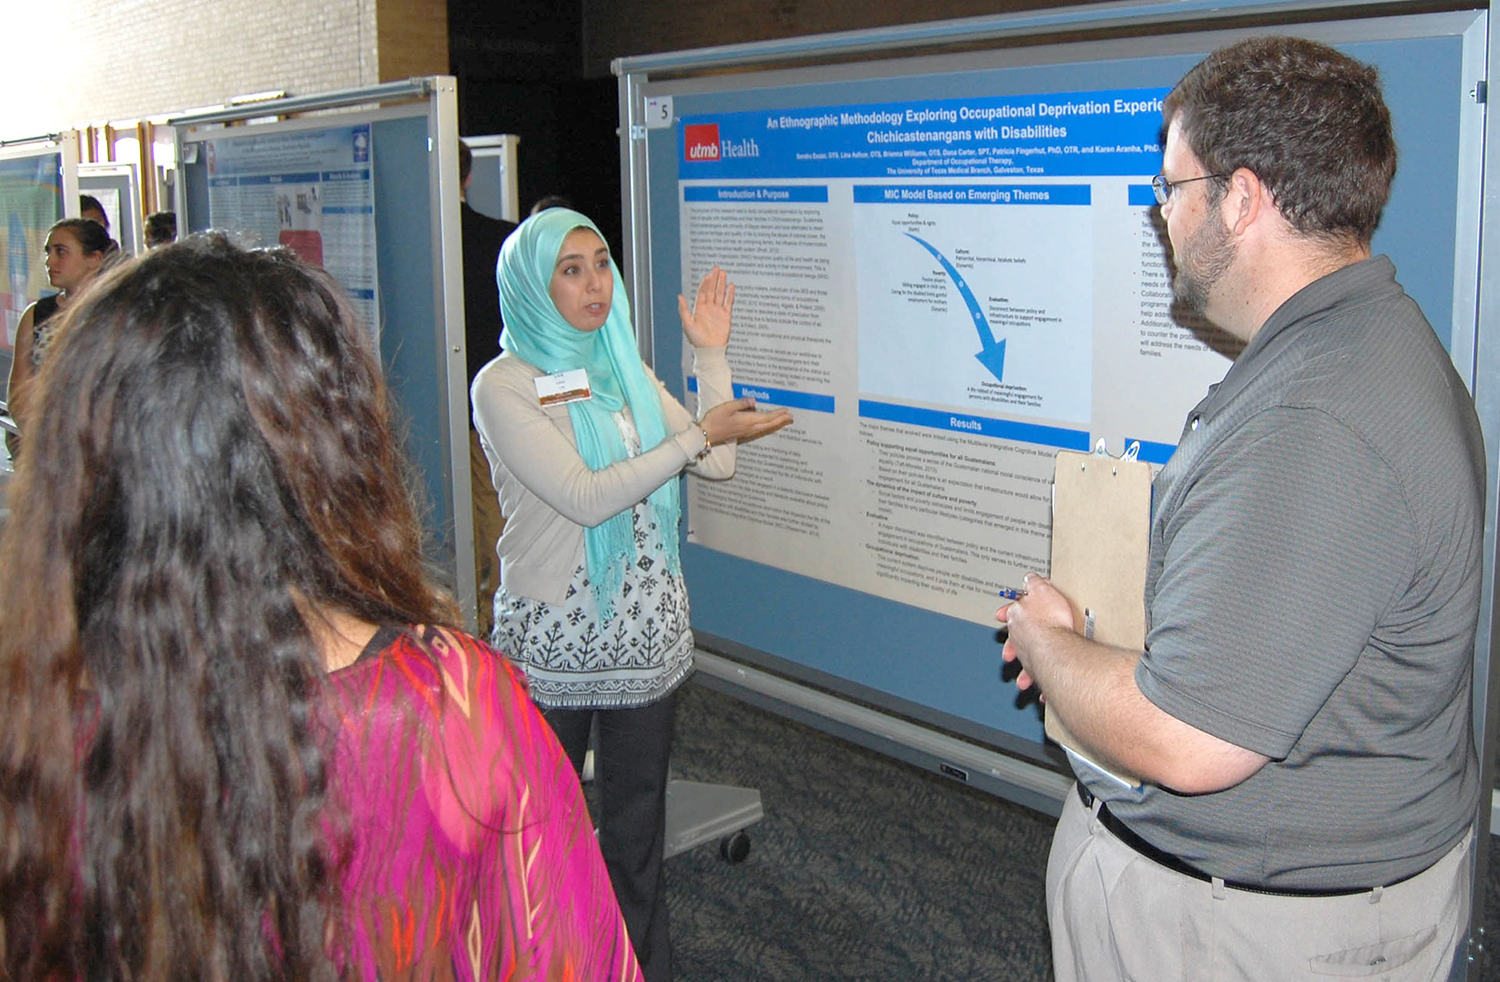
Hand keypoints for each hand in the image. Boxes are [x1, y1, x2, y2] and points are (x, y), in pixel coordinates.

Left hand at [678, 266, 734, 347]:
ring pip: (720, 294)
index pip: (702, 292)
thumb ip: (683, 310)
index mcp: (699, 309)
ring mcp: (717, 311)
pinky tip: (731, 286)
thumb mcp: (687, 324)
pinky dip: (730, 294)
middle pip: (712, 290)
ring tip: (723, 273)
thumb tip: (679, 296)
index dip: (705, 283)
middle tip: (717, 268)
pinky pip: (728, 303)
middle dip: (714, 279)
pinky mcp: (726, 316)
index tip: (708, 275)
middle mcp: (708, 308)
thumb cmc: (696, 339)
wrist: (709, 350)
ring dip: (721, 284)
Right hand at [700, 397, 792, 445]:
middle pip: (769, 424)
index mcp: (747, 420)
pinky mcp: (743, 433)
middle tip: (791, 417)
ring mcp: (746, 432)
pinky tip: (768, 425)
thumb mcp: (727, 407)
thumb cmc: (715, 419)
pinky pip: (760, 430)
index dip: (778, 414)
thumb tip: (754, 401)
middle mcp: (749, 428)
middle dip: (781, 420)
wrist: (706, 434)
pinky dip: (767, 427)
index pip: (766, 417)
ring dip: (776, 424)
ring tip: (784, 421)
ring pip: (765, 428)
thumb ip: (741, 403)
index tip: (787, 411)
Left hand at [997, 573, 1075, 693]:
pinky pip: (1040, 680)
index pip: (1010, 611)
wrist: (1059, 645)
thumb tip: (1029, 577)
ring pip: (1024, 665)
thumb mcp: (1043, 591)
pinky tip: (1043, 694)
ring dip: (1025, 673)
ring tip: (1023, 681)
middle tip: (1008, 654)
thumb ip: (1034, 584)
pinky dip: (1042, 686)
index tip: (1000, 614)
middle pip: (1013, 642)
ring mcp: (1028, 656)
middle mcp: (1020, 638)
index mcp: (1018, 616)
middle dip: (1011, 648)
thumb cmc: (1052, 620)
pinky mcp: (1041, 671)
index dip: (1006, 611)